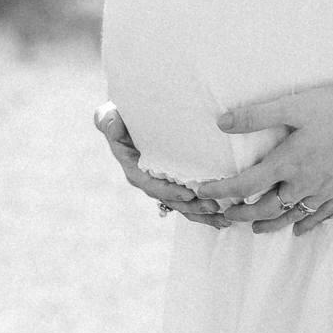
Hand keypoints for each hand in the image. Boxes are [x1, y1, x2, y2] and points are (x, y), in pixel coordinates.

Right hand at [93, 102, 228, 229]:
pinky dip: (206, 210)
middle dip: (193, 207)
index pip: (153, 186)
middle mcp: (150, 182)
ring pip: (184, 205)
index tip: (188, 194)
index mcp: (135, 171)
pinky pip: (191, 200)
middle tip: (214, 206)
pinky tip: (224, 216)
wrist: (127, 118)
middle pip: (173, 200)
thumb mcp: (108, 115)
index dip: (170, 192)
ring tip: (225, 217)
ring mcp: (164, 184)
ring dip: (204, 213)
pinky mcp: (176, 181)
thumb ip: (107, 121)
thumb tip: (111, 123)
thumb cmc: (118, 116)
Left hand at [191, 83, 332, 235]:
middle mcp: (303, 184)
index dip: (221, 191)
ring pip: (291, 217)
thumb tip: (222, 123)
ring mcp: (325, 191)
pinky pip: (320, 216)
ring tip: (254, 228)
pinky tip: (299, 229)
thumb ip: (258, 115)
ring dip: (269, 224)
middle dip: (242, 214)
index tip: (203, 192)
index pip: (246, 186)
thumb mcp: (295, 104)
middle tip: (225, 213)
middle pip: (266, 209)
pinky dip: (305, 225)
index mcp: (288, 163)